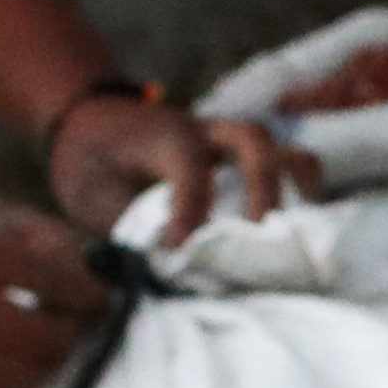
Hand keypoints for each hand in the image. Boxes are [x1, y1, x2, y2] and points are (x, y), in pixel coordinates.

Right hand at [0, 200, 103, 387]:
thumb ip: (41, 235)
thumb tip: (98, 269)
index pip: (46, 277)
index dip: (87, 291)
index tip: (103, 295)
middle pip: (43, 338)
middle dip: (77, 334)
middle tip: (86, 324)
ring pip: (28, 376)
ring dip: (57, 363)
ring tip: (59, 340)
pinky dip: (26, 380)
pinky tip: (25, 358)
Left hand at [46, 92, 318, 234]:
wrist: (87, 118)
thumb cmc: (89, 160)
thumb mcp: (88, 194)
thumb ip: (126, 227)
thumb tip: (166, 269)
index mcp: (160, 136)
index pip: (189, 166)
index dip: (189, 209)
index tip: (180, 250)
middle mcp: (201, 130)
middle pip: (252, 141)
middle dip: (262, 190)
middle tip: (257, 241)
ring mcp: (222, 139)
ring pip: (275, 144)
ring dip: (294, 183)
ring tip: (299, 230)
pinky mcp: (233, 154)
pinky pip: (279, 158)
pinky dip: (296, 186)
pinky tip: (299, 223)